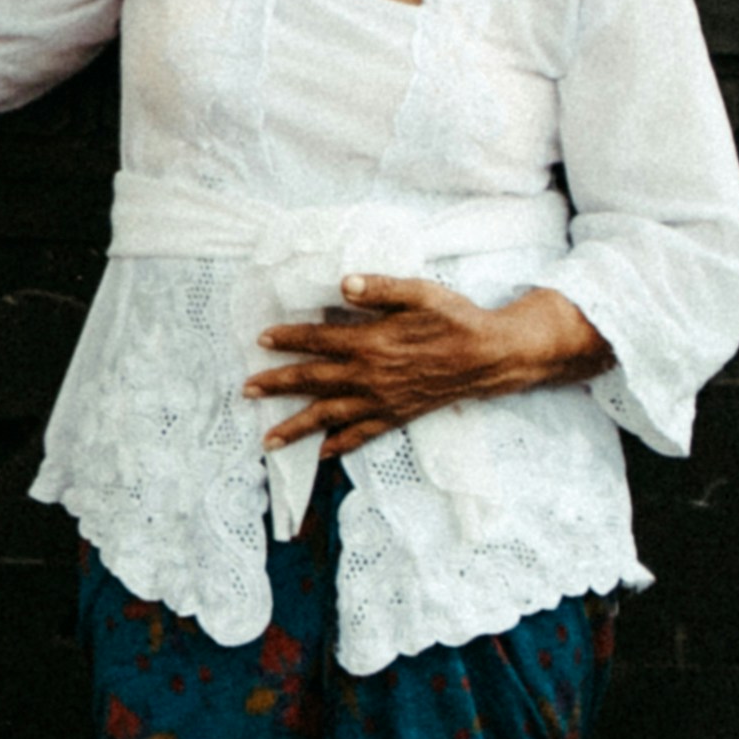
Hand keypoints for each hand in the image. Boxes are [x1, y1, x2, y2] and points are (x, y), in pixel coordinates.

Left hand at [248, 273, 608, 458]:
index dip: (288, 339)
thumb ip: (380, 289)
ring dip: (296, 427)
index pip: (317, 340)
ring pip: (330, 416)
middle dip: (276, 386)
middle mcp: (370, 376)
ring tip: (267, 440)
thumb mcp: (421, 293)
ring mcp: (382, 400)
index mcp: (371, 343)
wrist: (492, 356)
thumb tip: (344, 284)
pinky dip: (340, 445)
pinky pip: (362, 434)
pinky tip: (321, 454)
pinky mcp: (397, 415)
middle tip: (246, 391)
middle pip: (313, 381)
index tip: (261, 339)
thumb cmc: (456, 319)